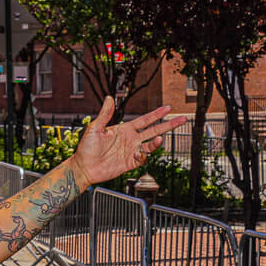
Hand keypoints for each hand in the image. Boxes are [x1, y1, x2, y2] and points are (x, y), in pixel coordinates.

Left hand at [70, 98, 185, 186]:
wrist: (84, 167)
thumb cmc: (86, 148)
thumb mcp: (95, 128)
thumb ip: (105, 114)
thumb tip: (110, 98)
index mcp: (124, 129)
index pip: (145, 120)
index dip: (157, 114)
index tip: (168, 108)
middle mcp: (131, 139)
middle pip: (154, 130)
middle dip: (168, 125)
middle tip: (182, 119)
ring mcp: (131, 151)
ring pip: (151, 145)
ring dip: (157, 142)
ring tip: (159, 138)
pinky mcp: (130, 163)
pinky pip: (143, 158)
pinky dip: (144, 155)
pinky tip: (140, 153)